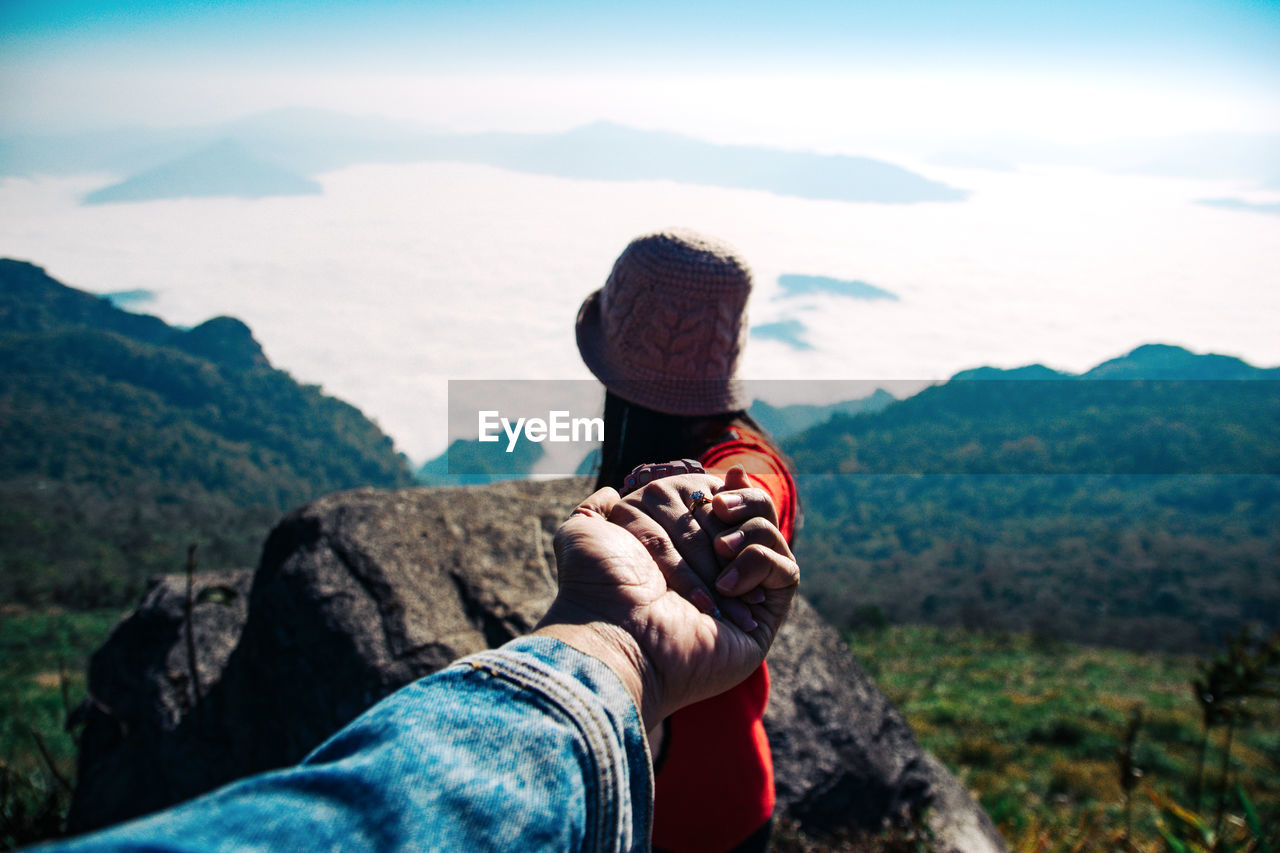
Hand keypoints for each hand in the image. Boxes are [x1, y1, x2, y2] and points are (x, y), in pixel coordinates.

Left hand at [534, 484, 798, 730]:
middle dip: (733, 504)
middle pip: (745, 513)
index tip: (723, 479)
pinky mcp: (765, 616)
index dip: (722, 489)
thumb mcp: (584, 532)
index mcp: (677, 549)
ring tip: (722, 549)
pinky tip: (727, 586)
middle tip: (717, 508)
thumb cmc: (599, 586)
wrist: (616, 633)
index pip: (715, 501)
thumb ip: (597, 508)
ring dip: (749, 529)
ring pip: (770, 534)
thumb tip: (611, 492)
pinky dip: (758, 562)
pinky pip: (785, 569)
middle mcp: (711, 570)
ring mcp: (741, 593)